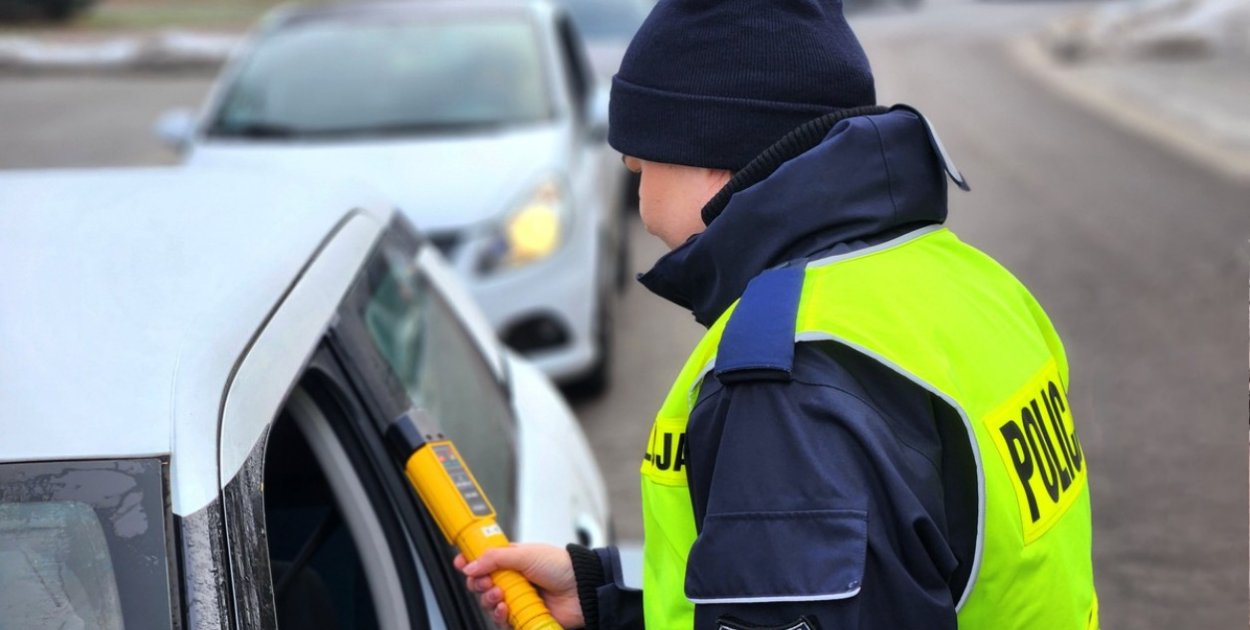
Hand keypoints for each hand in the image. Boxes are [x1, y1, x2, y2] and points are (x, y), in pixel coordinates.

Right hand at [455, 543, 583, 628]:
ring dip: (489, 600)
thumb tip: (470, 564)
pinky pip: (502, 620)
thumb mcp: (526, 553)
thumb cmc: (561, 566)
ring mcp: (517, 598)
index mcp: (512, 560)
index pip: (484, 560)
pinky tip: (506, 608)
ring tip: (500, 595)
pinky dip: (500, 615)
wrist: (581, 589)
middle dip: (479, 583)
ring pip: (489, 603)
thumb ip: (495, 557)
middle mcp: (512, 580)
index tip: (461, 563)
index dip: (470, 561)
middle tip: (486, 582)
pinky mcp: (522, 616)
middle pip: (482, 584)